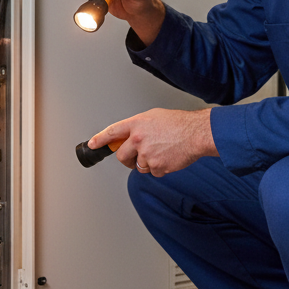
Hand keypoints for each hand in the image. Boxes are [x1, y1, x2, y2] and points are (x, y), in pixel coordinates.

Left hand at [89, 108, 217, 176]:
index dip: (100, 139)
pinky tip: (169, 157)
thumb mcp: (154, 117)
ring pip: (138, 166)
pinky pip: (152, 172)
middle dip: (127, 159)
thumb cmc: (180, 123)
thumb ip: (139, 126)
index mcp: (137, 124)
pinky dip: (160, 168)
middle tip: (135, 158)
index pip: (112, 132)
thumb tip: (130, 136)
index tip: (92, 144)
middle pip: (122, 156)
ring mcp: (146, 154)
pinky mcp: (156, 166)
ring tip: (162, 152)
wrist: (196, 133)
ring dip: (147, 163)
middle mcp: (138, 139)